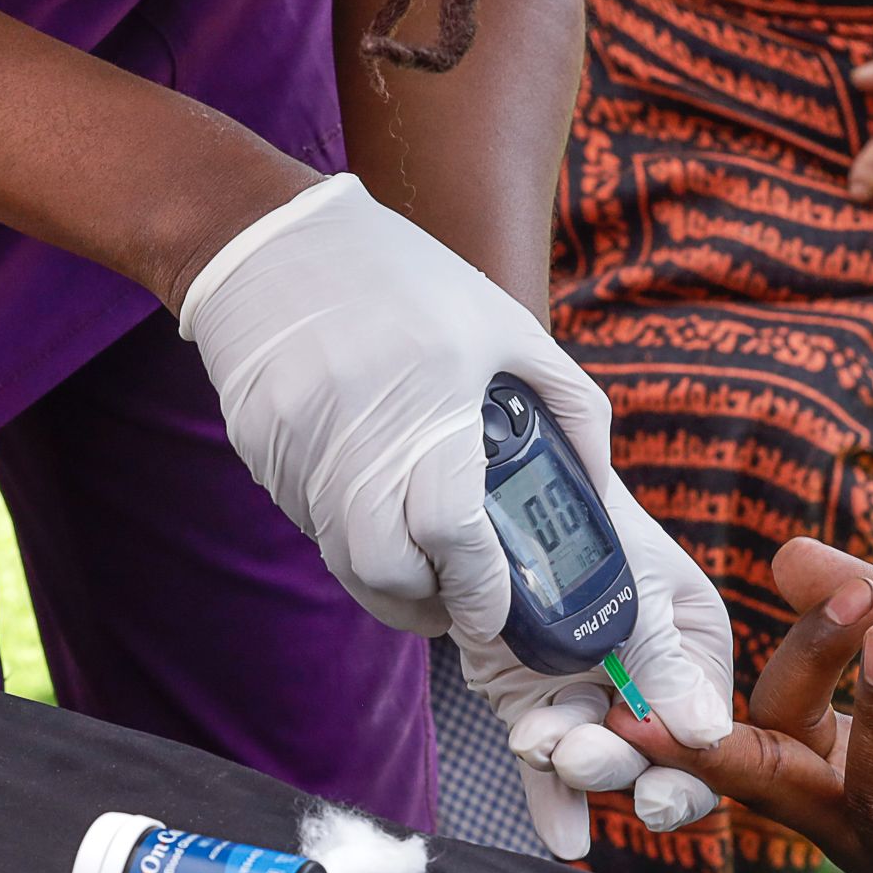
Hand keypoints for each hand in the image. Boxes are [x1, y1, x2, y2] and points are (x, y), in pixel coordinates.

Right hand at [179, 174, 734, 851]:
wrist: (269, 248)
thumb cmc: (404, 281)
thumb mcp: (511, 334)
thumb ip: (568, 420)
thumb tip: (603, 502)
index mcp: (431, 418)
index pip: (458, 542)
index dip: (488, 598)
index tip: (509, 624)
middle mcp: (361, 456)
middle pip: (405, 586)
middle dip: (451, 616)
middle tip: (486, 620)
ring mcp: (305, 471)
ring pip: (365, 577)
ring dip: (411, 592)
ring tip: (447, 567)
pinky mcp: (273, 473)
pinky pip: (329, 545)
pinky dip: (369, 553)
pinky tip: (390, 518)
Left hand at [464, 487, 729, 855]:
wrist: (512, 503)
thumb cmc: (600, 527)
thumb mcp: (644, 584)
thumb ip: (666, 660)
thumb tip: (706, 735)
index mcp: (697, 655)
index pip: (710, 734)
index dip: (690, 769)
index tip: (659, 789)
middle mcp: (651, 691)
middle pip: (650, 759)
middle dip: (615, 763)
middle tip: (578, 755)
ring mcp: (591, 703)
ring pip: (589, 757)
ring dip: (567, 764)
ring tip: (537, 743)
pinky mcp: (535, 710)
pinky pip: (544, 768)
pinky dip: (550, 804)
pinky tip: (563, 840)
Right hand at [613, 537, 872, 872]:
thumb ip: (870, 606)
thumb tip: (787, 558)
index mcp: (830, 772)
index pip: (772, 724)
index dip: (790, 661)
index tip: (824, 587)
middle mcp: (855, 831)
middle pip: (778, 782)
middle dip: (732, 740)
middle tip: (692, 695)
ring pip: (865, 803)